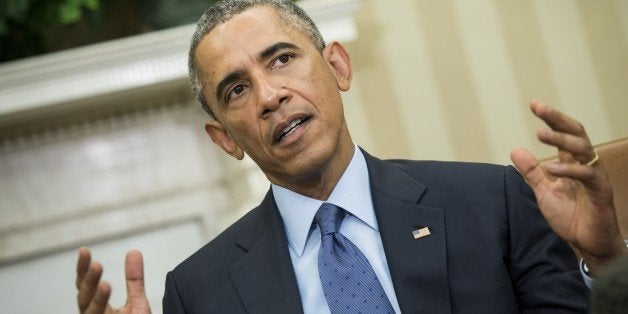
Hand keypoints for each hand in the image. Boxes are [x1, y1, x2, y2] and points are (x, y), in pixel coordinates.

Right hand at [76, 247, 151, 313]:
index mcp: (98, 307)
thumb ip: (134, 280)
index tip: (83, 250)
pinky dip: (100, 309)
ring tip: (105, 285)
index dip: (83, 269)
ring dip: (98, 299)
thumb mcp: (137, 301)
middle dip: (89, 282)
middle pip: (84, 298)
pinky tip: (105, 294)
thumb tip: (134, 252)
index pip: (86, 285)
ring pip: (92, 312)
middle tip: (95, 265)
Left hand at [510, 101, 625, 272]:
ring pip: (582, 149)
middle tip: (539, 109)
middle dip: (557, 119)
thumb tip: (515, 149)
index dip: (551, 119)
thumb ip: (531, 172)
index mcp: (573, 162)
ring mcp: (595, 177)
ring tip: (540, 134)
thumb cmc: (571, 216)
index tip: (534, 105)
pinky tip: (551, 168)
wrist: (589, 243)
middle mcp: (586, 164)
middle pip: (576, 133)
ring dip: (560, 140)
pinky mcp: (600, 192)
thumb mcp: (544, 191)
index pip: (564, 133)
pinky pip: (587, 176)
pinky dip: (569, 170)